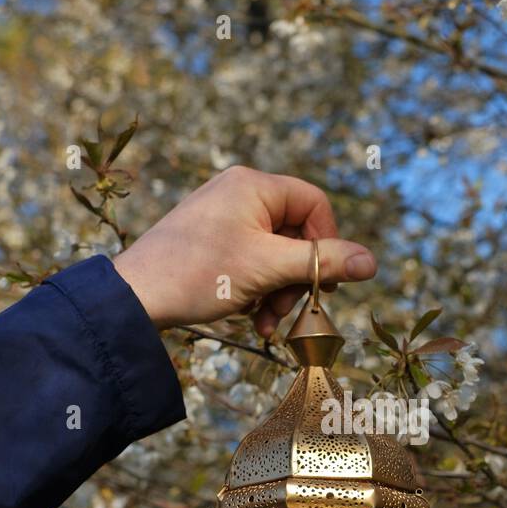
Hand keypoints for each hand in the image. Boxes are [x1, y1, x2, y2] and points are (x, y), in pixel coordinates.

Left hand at [113, 165, 375, 336]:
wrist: (134, 297)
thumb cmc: (199, 274)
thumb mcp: (268, 270)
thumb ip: (321, 263)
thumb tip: (371, 262)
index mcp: (253, 186)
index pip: (314, 204)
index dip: (327, 243)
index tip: (325, 281)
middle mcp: (239, 193)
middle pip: (295, 232)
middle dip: (298, 277)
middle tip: (291, 310)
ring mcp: (223, 217)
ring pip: (274, 253)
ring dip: (278, 291)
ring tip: (265, 321)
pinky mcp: (210, 241)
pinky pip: (251, 261)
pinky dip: (257, 290)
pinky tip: (248, 317)